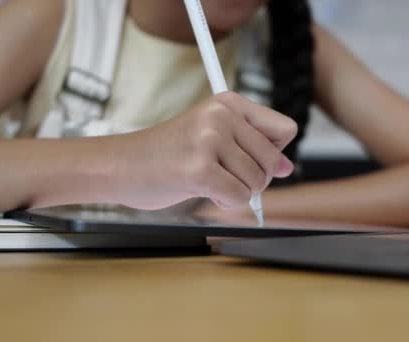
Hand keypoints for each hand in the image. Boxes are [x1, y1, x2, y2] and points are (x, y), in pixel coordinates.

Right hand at [110, 92, 296, 209]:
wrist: (119, 165)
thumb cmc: (167, 153)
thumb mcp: (213, 137)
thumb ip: (252, 147)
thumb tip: (288, 168)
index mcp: (228, 102)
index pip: (285, 129)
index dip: (273, 153)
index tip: (248, 159)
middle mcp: (221, 115)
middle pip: (274, 161)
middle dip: (254, 178)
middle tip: (222, 175)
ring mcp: (209, 139)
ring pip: (258, 182)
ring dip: (236, 191)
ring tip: (206, 180)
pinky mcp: (199, 168)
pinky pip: (239, 197)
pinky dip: (225, 202)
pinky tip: (202, 190)